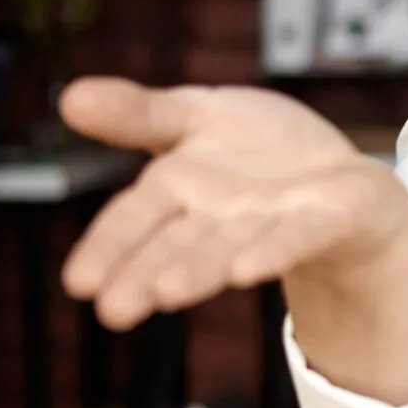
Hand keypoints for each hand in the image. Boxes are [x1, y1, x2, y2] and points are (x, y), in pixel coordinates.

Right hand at [59, 78, 407, 331]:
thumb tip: (69, 96)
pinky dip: (274, 250)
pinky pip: (298, 237)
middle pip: (177, 246)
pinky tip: (250, 270)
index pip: (133, 220)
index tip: (78, 284)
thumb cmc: (258, 152)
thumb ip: (138, 113)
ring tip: (166, 293)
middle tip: (114, 311)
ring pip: (229, 249)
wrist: (338, 177)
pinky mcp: (327, 220)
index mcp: (180, 191)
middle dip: (146, 274)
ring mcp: (272, 223)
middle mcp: (220, 219)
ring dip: (199, 270)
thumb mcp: (195, 114)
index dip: (107, 249)